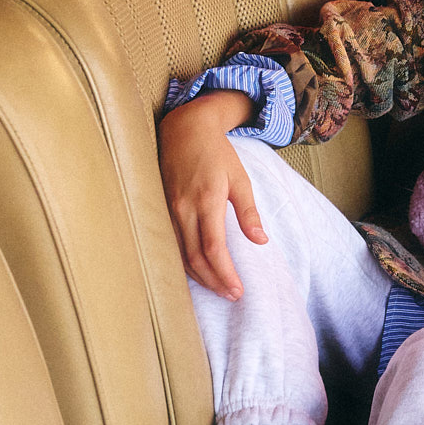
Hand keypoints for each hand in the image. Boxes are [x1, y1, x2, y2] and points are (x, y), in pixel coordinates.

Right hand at [158, 90, 267, 299]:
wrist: (184, 129)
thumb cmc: (217, 153)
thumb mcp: (239, 179)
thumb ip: (248, 212)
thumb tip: (260, 241)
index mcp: (206, 200)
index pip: (212, 248)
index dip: (224, 273)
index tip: (238, 290)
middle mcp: (183, 208)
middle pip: (195, 257)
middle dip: (214, 281)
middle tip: (232, 295)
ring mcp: (169, 209)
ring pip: (180, 254)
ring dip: (200, 276)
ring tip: (219, 289)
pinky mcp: (162, 209)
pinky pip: (172, 244)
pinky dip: (185, 262)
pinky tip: (198, 272)